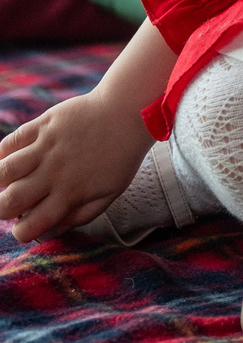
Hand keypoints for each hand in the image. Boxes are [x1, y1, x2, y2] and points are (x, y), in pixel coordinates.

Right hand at [0, 91, 153, 241]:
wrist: (129, 110)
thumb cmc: (121, 155)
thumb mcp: (111, 192)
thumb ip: (81, 215)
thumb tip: (51, 231)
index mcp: (70, 193)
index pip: (30, 226)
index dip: (22, 232)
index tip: (26, 225)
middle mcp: (54, 173)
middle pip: (9, 201)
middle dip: (2, 210)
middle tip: (11, 205)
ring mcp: (46, 147)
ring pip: (4, 171)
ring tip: (10, 181)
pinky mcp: (43, 125)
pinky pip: (10, 142)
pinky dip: (2, 153)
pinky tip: (9, 158)